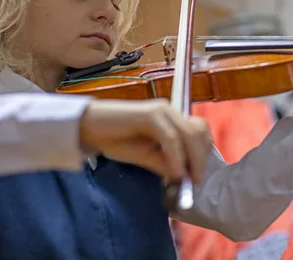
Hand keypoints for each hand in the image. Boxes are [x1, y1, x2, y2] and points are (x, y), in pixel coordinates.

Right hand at [78, 98, 211, 183]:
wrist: (89, 127)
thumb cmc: (116, 139)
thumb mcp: (146, 156)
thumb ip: (166, 163)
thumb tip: (184, 177)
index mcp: (172, 117)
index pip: (200, 131)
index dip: (204, 153)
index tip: (197, 176)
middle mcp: (170, 110)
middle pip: (199, 131)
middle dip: (201, 158)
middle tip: (194, 181)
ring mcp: (161, 110)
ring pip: (189, 134)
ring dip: (191, 159)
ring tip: (183, 179)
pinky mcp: (150, 115)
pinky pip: (171, 138)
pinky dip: (175, 157)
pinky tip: (172, 173)